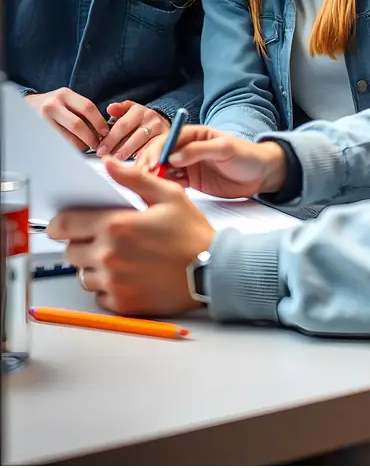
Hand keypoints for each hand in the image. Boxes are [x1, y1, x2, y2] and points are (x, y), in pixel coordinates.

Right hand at [24, 89, 107, 151]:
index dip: (99, 122)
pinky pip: (59, 144)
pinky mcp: (40, 132)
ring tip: (85, 146)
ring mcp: (44, 119)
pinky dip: (70, 149)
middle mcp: (53, 104)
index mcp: (65, 94)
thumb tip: (102, 129)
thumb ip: (82, 110)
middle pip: (77, 125)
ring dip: (81, 146)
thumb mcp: (68, 100)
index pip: (87, 107)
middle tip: (97, 144)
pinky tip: (73, 148)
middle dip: (90, 138)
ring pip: (68, 138)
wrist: (29, 106)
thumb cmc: (54, 104)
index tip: (105, 132)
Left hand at [48, 159, 213, 316]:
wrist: (213, 271)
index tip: (63, 224)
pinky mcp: (122, 303)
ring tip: (116, 257)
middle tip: (101, 238)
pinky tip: (126, 275)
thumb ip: (134, 178)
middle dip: (80, 242)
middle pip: (70, 251)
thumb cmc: (191, 233)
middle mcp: (109, 256)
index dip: (59, 223)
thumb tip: (109, 163)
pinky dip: (107, 287)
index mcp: (116, 225)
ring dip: (93, 266)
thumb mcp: (168, 195)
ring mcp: (114, 283)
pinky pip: (98, 295)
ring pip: (82, 274)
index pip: (64, 225)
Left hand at [97, 102, 169, 160]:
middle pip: (133, 137)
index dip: (110, 139)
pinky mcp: (167, 141)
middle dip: (118, 150)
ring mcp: (161, 130)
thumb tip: (110, 108)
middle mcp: (152, 119)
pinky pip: (155, 152)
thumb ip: (119, 110)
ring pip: (144, 146)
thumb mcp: (129, 111)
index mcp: (139, 110)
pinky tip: (136, 166)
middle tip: (108, 159)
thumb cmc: (140, 120)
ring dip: (131, 156)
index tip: (101, 150)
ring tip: (119, 165)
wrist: (161, 124)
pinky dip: (145, 159)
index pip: (122, 126)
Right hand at [135, 125, 287, 197]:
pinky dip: (163, 186)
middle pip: (162, 154)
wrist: (262, 174)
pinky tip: (156, 193)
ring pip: (165, 169)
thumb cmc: (247, 155)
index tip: (150, 163)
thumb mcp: (226, 148)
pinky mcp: (192, 181)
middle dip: (150, 163)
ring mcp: (189, 165)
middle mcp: (189, 148)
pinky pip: (173, 183)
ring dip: (154, 176)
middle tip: (142, 176)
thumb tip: (174, 157)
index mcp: (196, 134)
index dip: (158, 150)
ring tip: (144, 186)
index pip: (170, 139)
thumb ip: (200, 151)